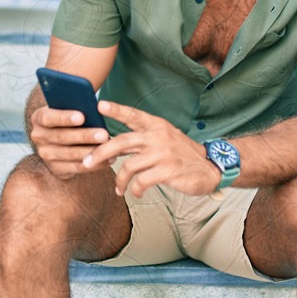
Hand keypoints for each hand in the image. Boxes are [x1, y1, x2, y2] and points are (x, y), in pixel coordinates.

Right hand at [29, 106, 110, 179]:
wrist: (59, 141)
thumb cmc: (69, 118)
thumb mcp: (67, 108)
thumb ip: (74, 104)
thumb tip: (94, 104)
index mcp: (39, 118)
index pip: (49, 117)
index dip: (64, 117)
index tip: (82, 116)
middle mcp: (38, 137)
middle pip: (62, 137)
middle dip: (85, 136)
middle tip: (104, 134)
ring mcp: (46, 155)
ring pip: (70, 154)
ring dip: (92, 151)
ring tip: (109, 146)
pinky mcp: (56, 169)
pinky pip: (77, 168)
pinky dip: (94, 164)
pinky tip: (108, 159)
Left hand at [82, 101, 221, 197]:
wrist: (210, 168)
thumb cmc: (181, 154)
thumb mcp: (163, 139)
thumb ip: (140, 141)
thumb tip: (111, 146)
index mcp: (157, 125)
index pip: (133, 115)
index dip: (116, 110)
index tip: (99, 105)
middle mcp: (158, 136)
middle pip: (121, 142)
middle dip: (99, 153)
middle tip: (86, 163)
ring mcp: (163, 154)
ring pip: (128, 166)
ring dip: (119, 180)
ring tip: (118, 188)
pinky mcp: (168, 171)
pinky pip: (142, 181)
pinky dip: (134, 189)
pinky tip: (135, 193)